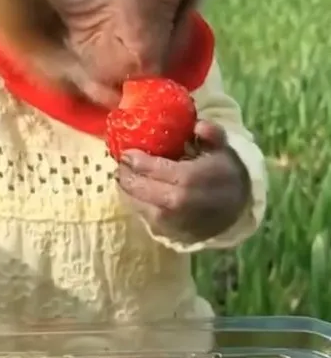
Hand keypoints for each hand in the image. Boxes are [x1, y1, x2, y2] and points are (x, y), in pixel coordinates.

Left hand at [117, 120, 250, 242]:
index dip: (132, 158)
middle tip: (121, 162)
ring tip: (124, 175)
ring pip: (135, 202)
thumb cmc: (225, 174)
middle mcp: (174, 202)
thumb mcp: (222, 149)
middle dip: (124, 173)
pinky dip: (135, 201)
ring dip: (126, 188)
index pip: (148, 167)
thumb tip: (198, 125)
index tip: (126, 151)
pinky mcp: (166, 232)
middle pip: (136, 186)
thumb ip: (212, 134)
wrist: (237, 210)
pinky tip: (135, 191)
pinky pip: (142, 214)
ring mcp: (168, 220)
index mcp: (187, 178)